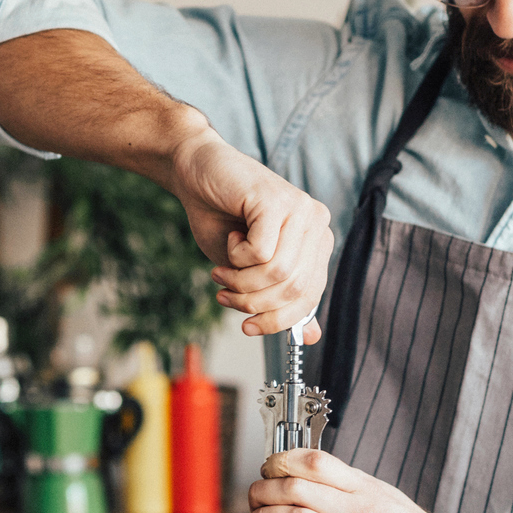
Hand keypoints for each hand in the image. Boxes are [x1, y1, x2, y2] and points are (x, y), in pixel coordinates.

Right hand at [167, 129, 332, 339]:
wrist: (194, 173)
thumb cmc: (223, 221)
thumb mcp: (252, 270)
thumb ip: (282, 298)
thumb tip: (312, 338)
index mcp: (317, 242)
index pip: (309, 297)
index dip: (278, 320)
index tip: (247, 327)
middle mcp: (317, 223)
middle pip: (294, 288)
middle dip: (253, 302)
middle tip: (225, 295)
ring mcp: (300, 208)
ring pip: (277, 273)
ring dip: (240, 282)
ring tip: (222, 271)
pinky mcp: (276, 199)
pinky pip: (260, 252)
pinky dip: (236, 257)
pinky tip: (230, 239)